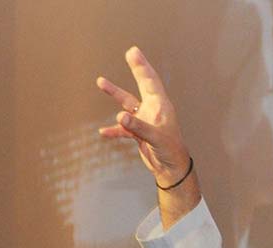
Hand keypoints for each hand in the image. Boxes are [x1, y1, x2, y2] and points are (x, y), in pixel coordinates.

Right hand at [97, 46, 199, 226]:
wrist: (171, 170)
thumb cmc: (170, 152)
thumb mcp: (155, 138)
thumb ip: (137, 127)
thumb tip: (119, 117)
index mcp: (161, 107)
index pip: (150, 82)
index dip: (142, 67)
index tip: (133, 52)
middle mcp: (153, 110)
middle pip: (142, 86)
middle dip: (136, 70)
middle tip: (130, 53)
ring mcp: (145, 121)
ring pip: (128, 104)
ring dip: (115, 94)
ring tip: (101, 82)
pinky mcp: (139, 133)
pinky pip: (123, 128)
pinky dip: (114, 129)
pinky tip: (103, 132)